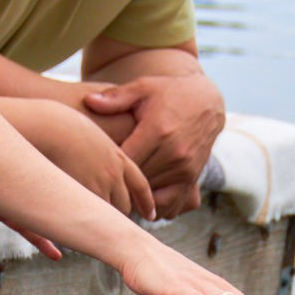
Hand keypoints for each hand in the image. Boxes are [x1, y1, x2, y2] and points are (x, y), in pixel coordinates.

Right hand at [5, 98, 156, 220]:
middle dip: (119, 213)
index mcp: (118, 158)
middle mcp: (114, 174)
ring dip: (103, 220)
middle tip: (110, 221)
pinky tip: (80, 221)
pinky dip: (88, 220)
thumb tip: (96, 159)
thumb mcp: (91, 135)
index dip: (146, 202)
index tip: (150, 214)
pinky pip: (92, 216)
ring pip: (109, 213)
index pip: (140, 186)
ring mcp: (100, 185)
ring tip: (94, 225)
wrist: (49, 127)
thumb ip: (100, 152)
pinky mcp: (84, 195)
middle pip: (124, 205)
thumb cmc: (63, 126)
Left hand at [85, 73, 223, 218]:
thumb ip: (115, 98)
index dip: (108, 166)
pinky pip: (170, 205)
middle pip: (136, 182)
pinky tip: (141, 197)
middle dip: (119, 183)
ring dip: (135, 197)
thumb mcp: (142, 88)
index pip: (126, 161)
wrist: (206, 102)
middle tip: (100, 182)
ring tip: (120, 190)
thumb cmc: (169, 93)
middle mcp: (174, 154)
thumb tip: (88, 101)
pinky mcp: (192, 180)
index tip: (94, 164)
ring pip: (151, 197)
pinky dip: (154, 206)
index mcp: (158, 132)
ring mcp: (185, 170)